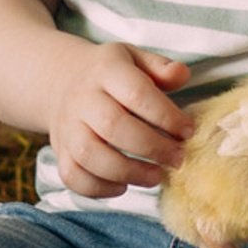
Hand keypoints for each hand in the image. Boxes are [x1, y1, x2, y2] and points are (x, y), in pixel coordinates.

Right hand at [50, 44, 193, 197]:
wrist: (60, 80)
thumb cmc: (109, 74)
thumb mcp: (135, 58)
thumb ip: (160, 67)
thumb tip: (181, 75)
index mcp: (105, 70)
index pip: (137, 93)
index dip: (167, 116)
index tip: (188, 131)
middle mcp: (82, 98)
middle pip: (113, 126)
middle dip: (152, 147)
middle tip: (177, 158)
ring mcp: (67, 127)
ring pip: (90, 154)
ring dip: (128, 172)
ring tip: (155, 176)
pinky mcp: (60, 152)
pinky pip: (72, 176)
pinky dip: (99, 188)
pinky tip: (123, 186)